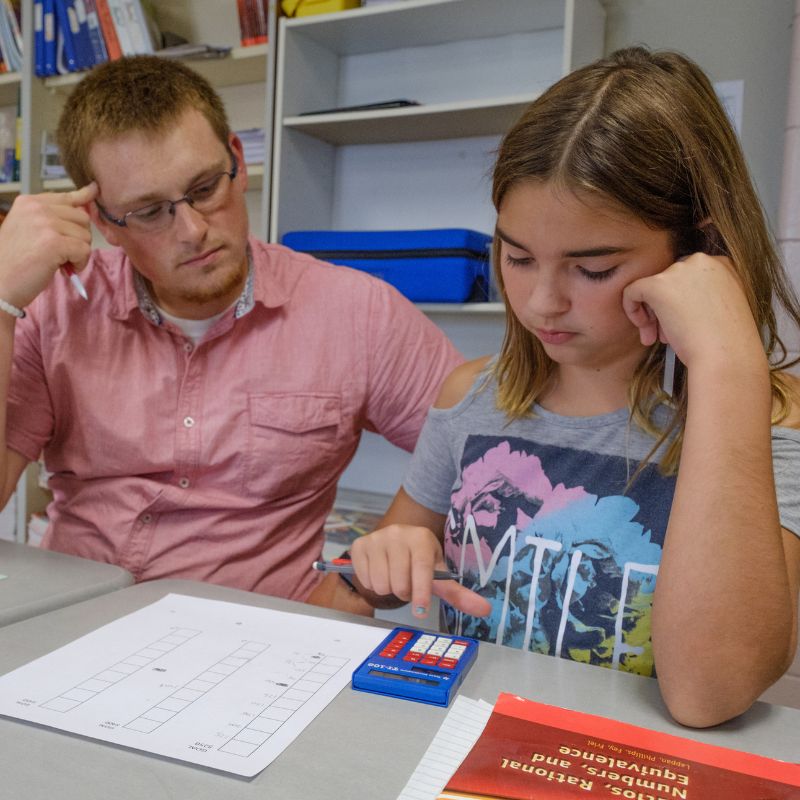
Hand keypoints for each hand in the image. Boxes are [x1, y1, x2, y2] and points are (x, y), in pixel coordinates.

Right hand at [0, 183, 97, 308]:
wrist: (0, 283)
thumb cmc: (16, 260)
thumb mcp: (30, 228)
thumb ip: (54, 214)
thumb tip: (89, 192)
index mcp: (29, 202)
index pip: (66, 197)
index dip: (82, 199)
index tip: (94, 190)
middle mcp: (36, 208)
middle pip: (82, 218)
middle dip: (79, 238)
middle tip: (63, 252)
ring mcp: (45, 224)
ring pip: (85, 235)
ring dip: (79, 252)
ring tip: (60, 261)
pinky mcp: (53, 242)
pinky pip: (84, 250)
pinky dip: (79, 263)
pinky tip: (63, 268)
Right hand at [350, 524, 490, 619]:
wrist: (392, 543)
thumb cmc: (419, 561)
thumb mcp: (437, 574)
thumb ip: (458, 593)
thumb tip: (485, 609)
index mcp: (421, 538)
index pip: (421, 567)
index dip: (421, 591)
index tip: (421, 610)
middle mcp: (397, 533)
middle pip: (400, 582)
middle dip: (405, 592)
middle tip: (408, 584)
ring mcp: (376, 538)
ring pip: (381, 583)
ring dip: (388, 589)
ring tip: (394, 578)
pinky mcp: (359, 545)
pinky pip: (365, 579)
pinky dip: (372, 584)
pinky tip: (379, 572)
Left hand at [622, 253, 763, 369]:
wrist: (726, 355)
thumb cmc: (726, 342)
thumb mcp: (720, 308)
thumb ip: (703, 295)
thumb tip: (675, 300)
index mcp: (721, 265)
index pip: (689, 278)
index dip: (682, 302)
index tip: (682, 323)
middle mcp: (701, 261)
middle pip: (670, 282)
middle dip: (664, 309)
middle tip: (665, 335)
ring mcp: (679, 270)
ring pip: (652, 288)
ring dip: (653, 314)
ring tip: (656, 338)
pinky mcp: (657, 285)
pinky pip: (632, 291)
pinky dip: (632, 308)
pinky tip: (643, 327)